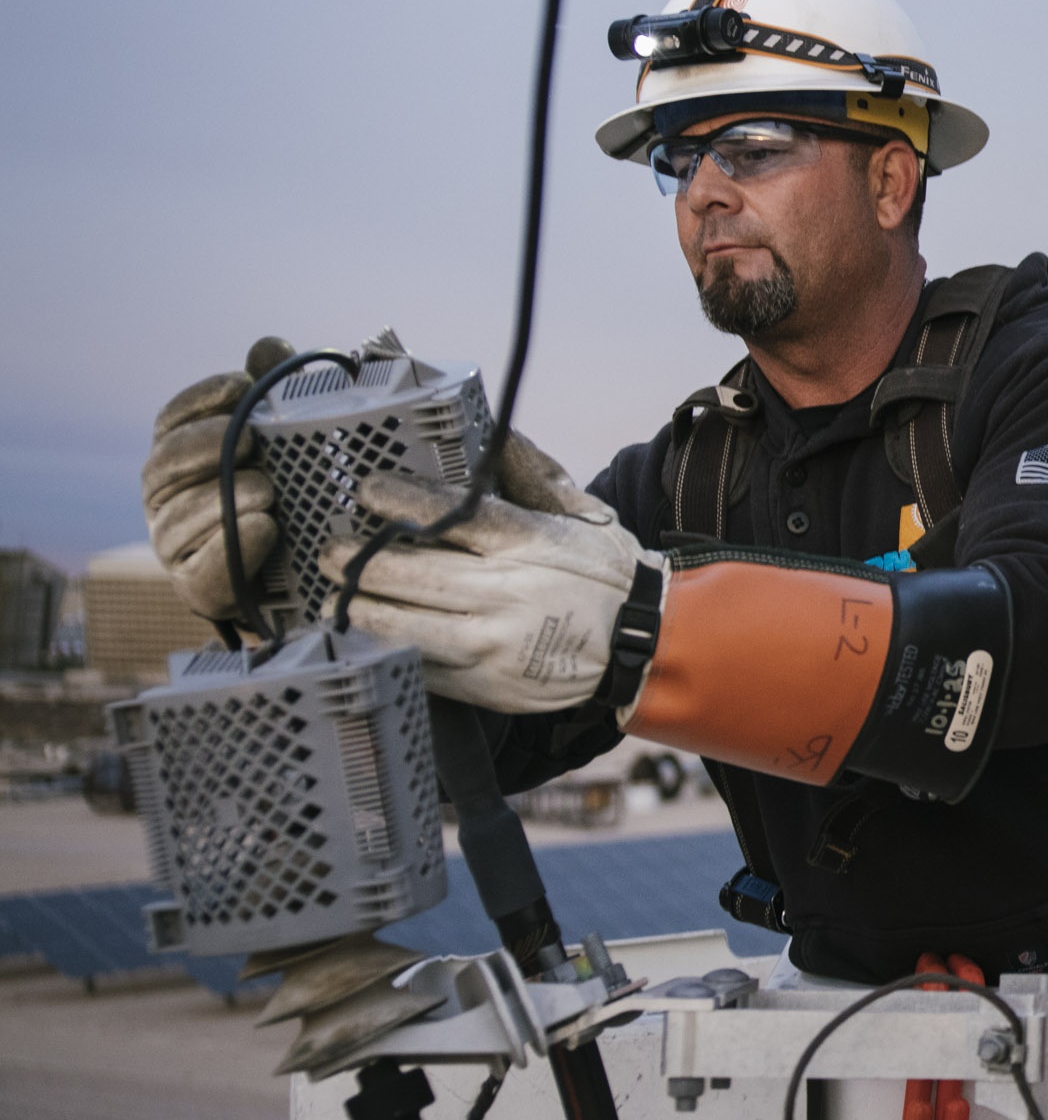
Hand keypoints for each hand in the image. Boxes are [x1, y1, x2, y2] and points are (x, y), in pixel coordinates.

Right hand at [140, 337, 297, 622]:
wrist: (285, 571)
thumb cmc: (275, 487)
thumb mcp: (280, 439)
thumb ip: (271, 392)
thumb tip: (270, 345)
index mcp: (177, 454)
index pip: (172, 418)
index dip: (202, 398)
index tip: (240, 385)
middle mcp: (163, 495)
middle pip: (166, 463)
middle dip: (205, 446)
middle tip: (247, 440)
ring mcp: (172, 541)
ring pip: (181, 516)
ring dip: (223, 499)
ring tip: (268, 491)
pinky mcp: (195, 584)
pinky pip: (203, 566)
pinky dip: (234, 546)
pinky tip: (265, 528)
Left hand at [322, 437, 654, 714]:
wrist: (643, 645)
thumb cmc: (606, 575)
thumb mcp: (584, 515)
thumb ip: (534, 476)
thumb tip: (496, 434)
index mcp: (529, 545)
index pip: (454, 515)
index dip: (403, 500)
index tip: (367, 489)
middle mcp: (506, 594)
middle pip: (412, 574)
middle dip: (359, 560)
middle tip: (331, 550)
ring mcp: (493, 644)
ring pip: (404, 626)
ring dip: (359, 609)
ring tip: (334, 597)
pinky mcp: (485, 685)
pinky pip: (420, 666)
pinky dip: (387, 649)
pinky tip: (367, 636)